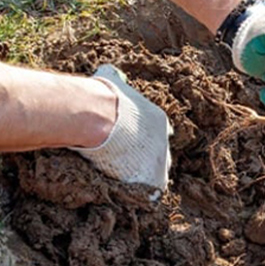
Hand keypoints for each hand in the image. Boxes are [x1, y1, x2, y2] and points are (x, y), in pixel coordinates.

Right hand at [71, 65, 171, 192]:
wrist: (99, 118)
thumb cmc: (103, 98)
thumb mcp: (111, 79)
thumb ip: (114, 78)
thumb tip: (107, 71)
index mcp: (159, 119)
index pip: (158, 133)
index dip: (144, 140)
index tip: (132, 144)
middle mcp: (165, 140)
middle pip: (160, 154)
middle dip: (147, 159)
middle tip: (129, 164)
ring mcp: (161, 160)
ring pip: (157, 173)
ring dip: (144, 177)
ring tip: (128, 181)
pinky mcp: (154, 179)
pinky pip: (152, 191)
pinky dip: (143, 194)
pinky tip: (130, 194)